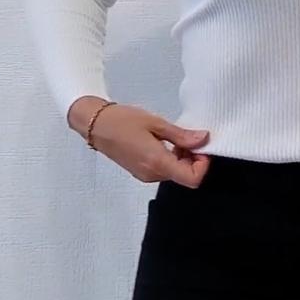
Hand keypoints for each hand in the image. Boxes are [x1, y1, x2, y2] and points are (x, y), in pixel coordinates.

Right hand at [86, 102, 212, 187]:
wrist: (96, 124)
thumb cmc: (123, 121)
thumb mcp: (156, 123)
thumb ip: (181, 135)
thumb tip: (203, 139)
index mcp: (158, 163)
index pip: (193, 179)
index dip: (203, 165)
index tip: (201, 147)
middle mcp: (152, 174)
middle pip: (185, 176)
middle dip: (193, 158)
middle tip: (190, 137)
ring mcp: (145, 175)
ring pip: (175, 173)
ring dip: (182, 158)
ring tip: (176, 137)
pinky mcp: (140, 171)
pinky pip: (163, 170)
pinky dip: (171, 158)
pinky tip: (166, 142)